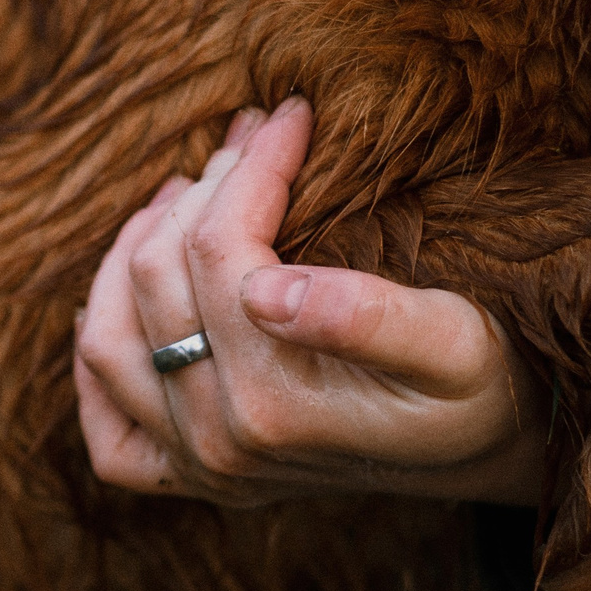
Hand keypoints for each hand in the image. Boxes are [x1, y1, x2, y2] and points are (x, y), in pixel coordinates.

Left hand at [72, 98, 546, 507]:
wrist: (491, 450)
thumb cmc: (483, 384)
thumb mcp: (455, 345)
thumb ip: (370, 318)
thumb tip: (267, 289)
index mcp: (279, 404)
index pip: (221, 248)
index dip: (252, 166)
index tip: (292, 113)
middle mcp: (221, 442)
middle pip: (158, 276)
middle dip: (203, 187)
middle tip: (251, 134)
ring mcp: (198, 466)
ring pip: (107, 340)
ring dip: (133, 251)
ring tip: (186, 193)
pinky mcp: (190, 477)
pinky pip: (106, 428)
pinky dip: (99, 361)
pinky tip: (127, 301)